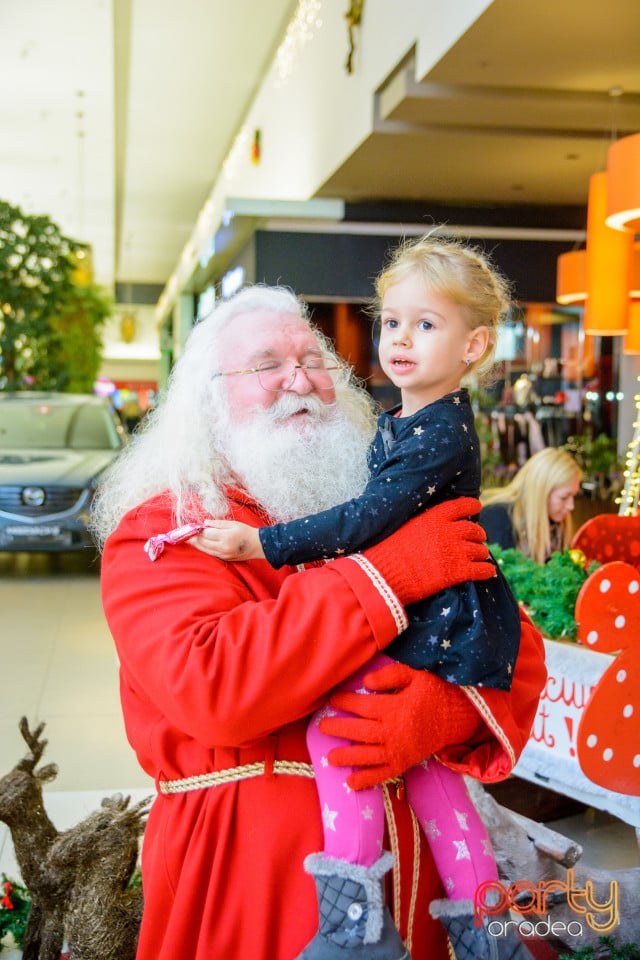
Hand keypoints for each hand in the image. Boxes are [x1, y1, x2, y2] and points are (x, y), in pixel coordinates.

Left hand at [190, 521, 265, 560]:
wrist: (258, 545)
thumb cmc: (246, 532)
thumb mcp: (233, 523)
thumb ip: (218, 523)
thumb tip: (205, 523)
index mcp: (226, 537)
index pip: (207, 534)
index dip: (198, 530)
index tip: (192, 526)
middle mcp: (223, 547)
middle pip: (203, 543)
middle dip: (194, 538)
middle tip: (186, 533)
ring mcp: (223, 554)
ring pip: (205, 550)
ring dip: (196, 545)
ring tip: (188, 540)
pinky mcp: (224, 558)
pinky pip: (210, 553)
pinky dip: (203, 549)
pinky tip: (199, 545)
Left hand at [320, 661, 480, 789]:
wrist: (457, 718)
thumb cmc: (434, 693)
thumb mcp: (415, 675)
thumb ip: (390, 675)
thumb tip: (366, 682)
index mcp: (393, 708)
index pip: (362, 706)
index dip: (344, 702)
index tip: (332, 700)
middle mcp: (392, 731)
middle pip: (359, 731)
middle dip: (339, 729)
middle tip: (321, 728)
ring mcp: (397, 750)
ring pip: (367, 755)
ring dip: (347, 757)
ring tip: (330, 758)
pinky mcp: (403, 763)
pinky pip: (383, 773)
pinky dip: (367, 780)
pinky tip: (352, 784)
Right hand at [362, 497, 493, 605]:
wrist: (384, 575)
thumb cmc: (387, 552)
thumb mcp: (406, 528)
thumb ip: (424, 525)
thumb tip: (431, 528)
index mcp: (434, 517)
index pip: (461, 506)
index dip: (472, 506)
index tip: (477, 507)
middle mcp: (449, 531)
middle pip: (474, 529)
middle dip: (478, 534)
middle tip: (478, 539)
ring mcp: (455, 552)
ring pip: (480, 550)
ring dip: (482, 553)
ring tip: (480, 557)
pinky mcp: (457, 572)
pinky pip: (481, 570)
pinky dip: (487, 571)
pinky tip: (489, 572)